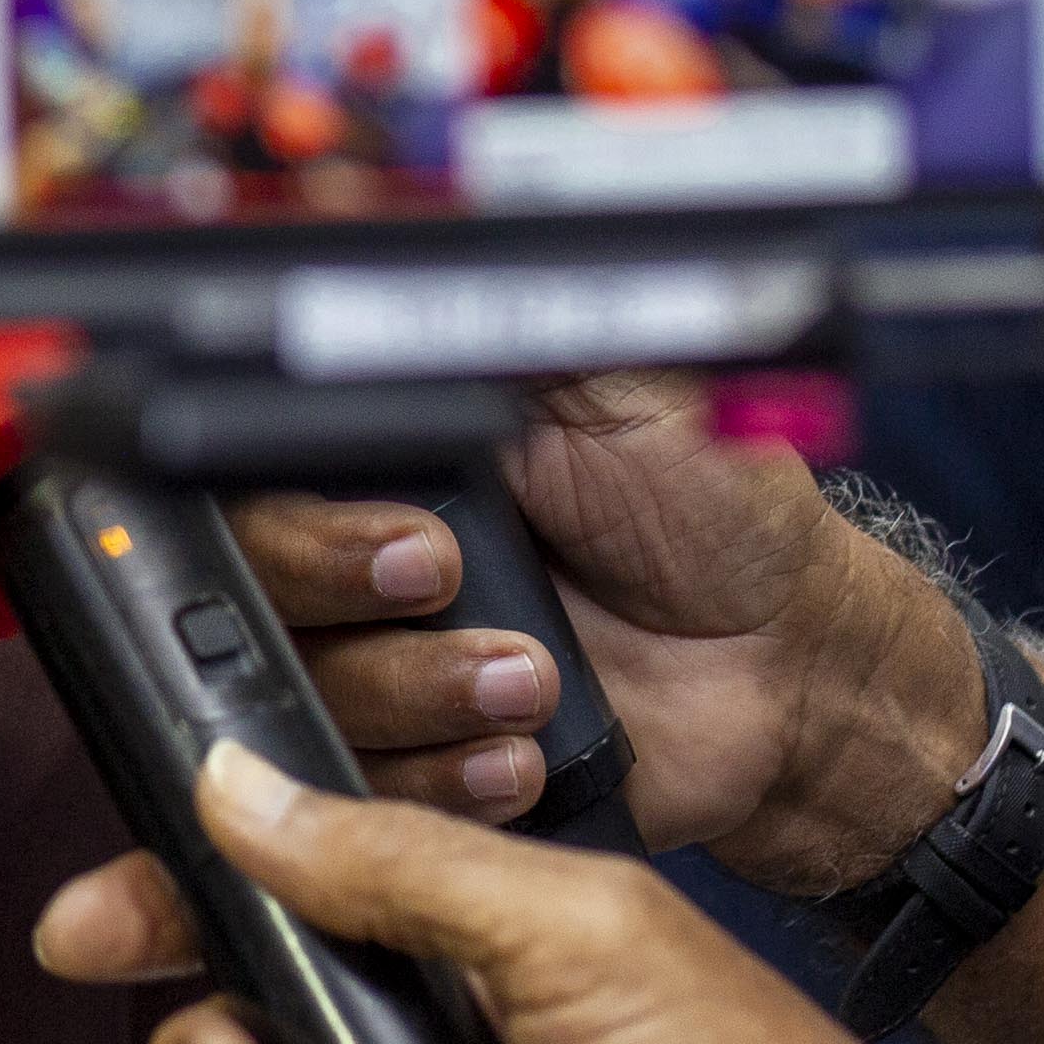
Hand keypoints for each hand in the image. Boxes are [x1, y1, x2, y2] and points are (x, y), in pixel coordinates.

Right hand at [232, 377, 987, 891]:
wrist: (791, 667)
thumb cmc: (718, 507)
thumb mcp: (610, 373)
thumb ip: (481, 323)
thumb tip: (364, 244)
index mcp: (386, 459)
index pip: (254, 482)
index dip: (304, 516)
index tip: (407, 534)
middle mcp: (364, 566)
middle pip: (253, 592)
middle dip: (351, 593)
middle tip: (450, 578)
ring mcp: (389, 673)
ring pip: (306, 697)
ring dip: (421, 693)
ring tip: (536, 677)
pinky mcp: (423, 778)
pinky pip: (368, 799)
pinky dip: (447, 781)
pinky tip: (524, 755)